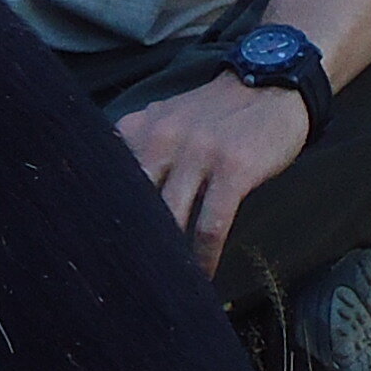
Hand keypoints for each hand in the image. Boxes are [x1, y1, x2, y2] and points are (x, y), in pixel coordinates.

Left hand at [115, 71, 312, 278]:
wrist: (272, 84)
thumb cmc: (215, 114)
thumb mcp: (165, 120)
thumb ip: (137, 149)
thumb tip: (108, 196)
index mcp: (139, 129)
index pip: (108, 182)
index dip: (100, 222)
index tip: (98, 254)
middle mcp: (161, 139)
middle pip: (133, 205)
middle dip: (129, 244)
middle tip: (125, 279)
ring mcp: (198, 153)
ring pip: (170, 220)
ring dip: (168, 259)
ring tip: (164, 286)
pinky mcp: (232, 169)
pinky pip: (211, 225)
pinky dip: (204, 256)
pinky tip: (203, 275)